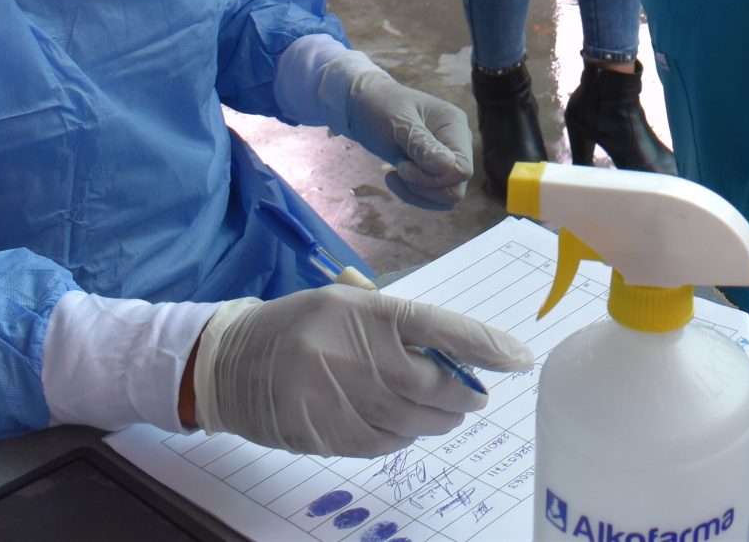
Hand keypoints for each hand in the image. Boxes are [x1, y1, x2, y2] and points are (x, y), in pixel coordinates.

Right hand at [186, 285, 533, 454]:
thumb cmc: (301, 325)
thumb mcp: (346, 304)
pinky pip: (382, 444)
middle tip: (476, 396)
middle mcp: (353, 352)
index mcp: (365, 311)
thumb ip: (399, 325)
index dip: (486, 345)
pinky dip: (402, 438)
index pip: (440, 327)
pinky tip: (402, 426)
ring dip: (439, 420)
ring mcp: (336, 396)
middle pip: (433, 385)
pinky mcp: (322, 433)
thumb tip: (460, 354)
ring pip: (412, 421)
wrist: (228, 362)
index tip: (519, 359)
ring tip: (445, 413)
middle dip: (464, 395)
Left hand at [316, 50, 474, 208]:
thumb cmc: (380, 107)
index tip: (404, 167)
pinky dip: (413, 195)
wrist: (365, 106)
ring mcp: (447, 159)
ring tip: (393, 174)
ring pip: (447, 197)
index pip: (462, 168)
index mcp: (454, 125)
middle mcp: (456, 144)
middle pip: (456, 188)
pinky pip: (434, 199)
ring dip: (417, 193)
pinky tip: (394, 178)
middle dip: (423, 187)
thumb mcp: (397, 123)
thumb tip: (447, 166)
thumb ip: (421, 144)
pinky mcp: (434, 172)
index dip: (435, 178)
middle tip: (398, 169)